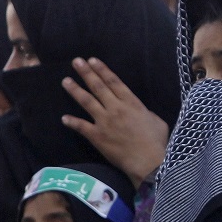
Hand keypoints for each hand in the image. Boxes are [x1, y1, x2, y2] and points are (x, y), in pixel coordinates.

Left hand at [63, 57, 169, 187]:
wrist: (148, 161)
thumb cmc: (156, 142)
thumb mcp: (157, 120)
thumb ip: (146, 113)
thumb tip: (142, 113)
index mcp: (131, 102)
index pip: (113, 81)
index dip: (102, 70)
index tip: (92, 60)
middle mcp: (116, 108)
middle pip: (98, 87)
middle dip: (86, 73)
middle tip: (76, 62)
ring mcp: (105, 121)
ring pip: (87, 101)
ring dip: (75, 90)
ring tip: (65, 81)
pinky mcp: (98, 136)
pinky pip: (82, 127)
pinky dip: (72, 122)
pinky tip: (64, 118)